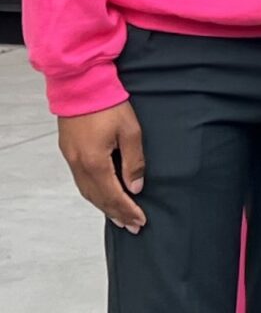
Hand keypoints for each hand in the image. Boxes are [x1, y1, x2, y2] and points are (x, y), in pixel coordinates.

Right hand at [58, 103, 146, 232]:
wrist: (81, 85)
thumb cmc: (109, 105)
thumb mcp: (131, 132)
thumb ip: (134, 162)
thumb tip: (136, 188)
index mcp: (95, 162)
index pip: (113, 195)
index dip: (127, 210)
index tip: (140, 221)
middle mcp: (79, 164)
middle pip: (98, 198)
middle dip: (116, 213)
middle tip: (132, 226)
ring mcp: (71, 158)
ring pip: (86, 191)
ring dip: (103, 206)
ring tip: (118, 217)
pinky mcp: (69, 151)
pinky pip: (81, 181)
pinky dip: (93, 193)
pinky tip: (102, 196)